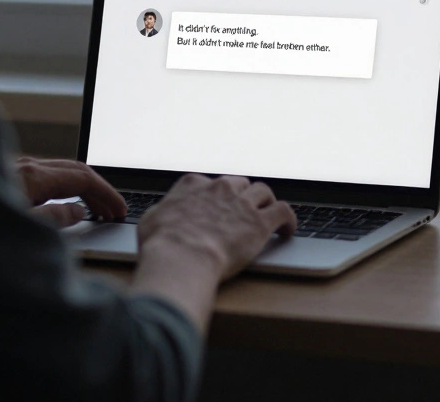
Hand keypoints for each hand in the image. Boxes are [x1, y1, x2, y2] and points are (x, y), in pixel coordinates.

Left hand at [15, 158, 126, 227]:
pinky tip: (69, 204)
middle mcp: (28, 167)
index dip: (106, 194)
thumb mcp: (23, 228)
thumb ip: (55, 218)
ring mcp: (19, 169)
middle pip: (76, 171)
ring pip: (62, 172)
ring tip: (97, 212)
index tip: (119, 209)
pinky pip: (49, 177)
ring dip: (84, 189)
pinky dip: (67, 189)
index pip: (83, 179)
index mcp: (34, 177)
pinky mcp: (12, 176)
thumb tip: (80, 211)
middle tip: (113, 211)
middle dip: (99, 190)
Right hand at [137, 174, 297, 280]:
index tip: (215, 207)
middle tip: (242, 211)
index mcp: (193, 184)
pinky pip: (284, 211)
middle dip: (241, 196)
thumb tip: (161, 216)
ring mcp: (242, 204)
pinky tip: (288, 230)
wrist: (182, 257)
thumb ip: (162, 212)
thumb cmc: (162, 244)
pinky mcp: (260, 222)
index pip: (209, 183)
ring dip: (265, 203)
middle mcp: (220, 188)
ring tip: (267, 215)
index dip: (214, 197)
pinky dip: (289, 219)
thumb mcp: (151, 220)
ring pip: (263, 192)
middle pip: (239, 184)